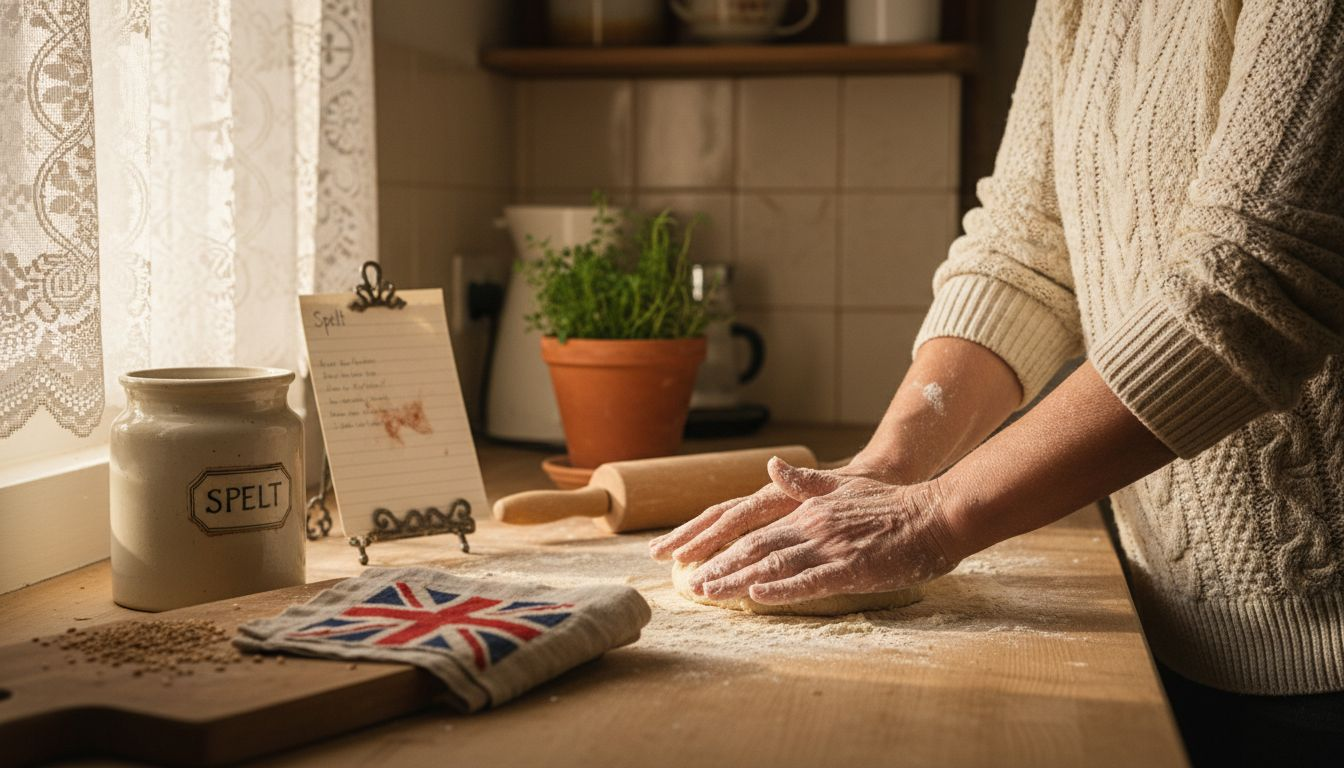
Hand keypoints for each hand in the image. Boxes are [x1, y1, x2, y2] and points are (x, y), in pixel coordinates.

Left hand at [686, 457, 963, 605]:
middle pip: (755, 547)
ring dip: (739, 579)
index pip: (753, 529)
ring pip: (775, 564)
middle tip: (689, 584)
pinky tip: (760, 596)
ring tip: (709, 592)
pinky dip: (783, 588)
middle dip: (718, 566)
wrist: (936, 513)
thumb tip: (771, 466)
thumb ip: (805, 481)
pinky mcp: (853, 568)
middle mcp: (812, 526)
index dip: (720, 546)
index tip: (692, 559)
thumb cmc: (892, 503)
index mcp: (806, 511)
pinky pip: (812, 580)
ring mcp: (831, 547)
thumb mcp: (843, 484)